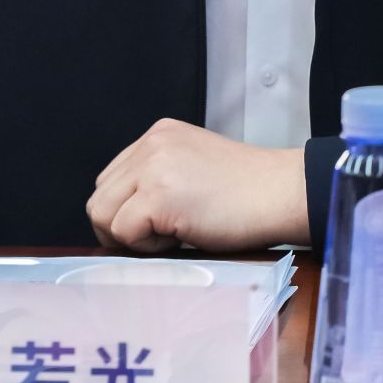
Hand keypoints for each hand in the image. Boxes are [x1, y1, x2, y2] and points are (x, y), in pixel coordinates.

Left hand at [86, 119, 307, 251]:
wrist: (281, 193)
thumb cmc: (248, 192)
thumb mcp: (193, 168)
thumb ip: (157, 178)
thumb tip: (122, 215)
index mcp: (158, 135)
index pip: (111, 180)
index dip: (126, 211)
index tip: (158, 224)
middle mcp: (150, 144)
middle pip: (100, 198)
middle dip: (122, 227)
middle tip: (164, 236)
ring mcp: (152, 167)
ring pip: (102, 215)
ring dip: (132, 236)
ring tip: (173, 234)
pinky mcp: (157, 196)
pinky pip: (124, 232)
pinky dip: (147, 247)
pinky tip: (181, 237)